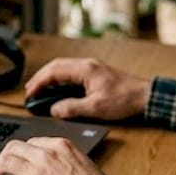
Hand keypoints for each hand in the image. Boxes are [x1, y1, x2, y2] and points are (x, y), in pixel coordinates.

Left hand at [0, 137, 112, 174]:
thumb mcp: (82, 164)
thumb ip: (65, 160)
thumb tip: (53, 166)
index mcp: (60, 145)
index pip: (32, 141)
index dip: (23, 152)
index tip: (19, 160)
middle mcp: (45, 154)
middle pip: (14, 147)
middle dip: (5, 157)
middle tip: (2, 167)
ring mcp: (36, 172)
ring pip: (5, 162)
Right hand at [25, 57, 151, 120]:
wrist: (145, 96)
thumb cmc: (125, 99)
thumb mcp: (96, 108)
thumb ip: (72, 108)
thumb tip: (54, 110)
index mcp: (85, 69)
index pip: (54, 72)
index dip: (39, 82)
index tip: (30, 93)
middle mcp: (87, 64)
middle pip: (55, 66)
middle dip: (40, 78)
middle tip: (30, 91)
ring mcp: (92, 67)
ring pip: (63, 67)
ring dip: (50, 77)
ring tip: (40, 89)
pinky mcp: (96, 73)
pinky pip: (72, 72)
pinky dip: (60, 79)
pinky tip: (58, 89)